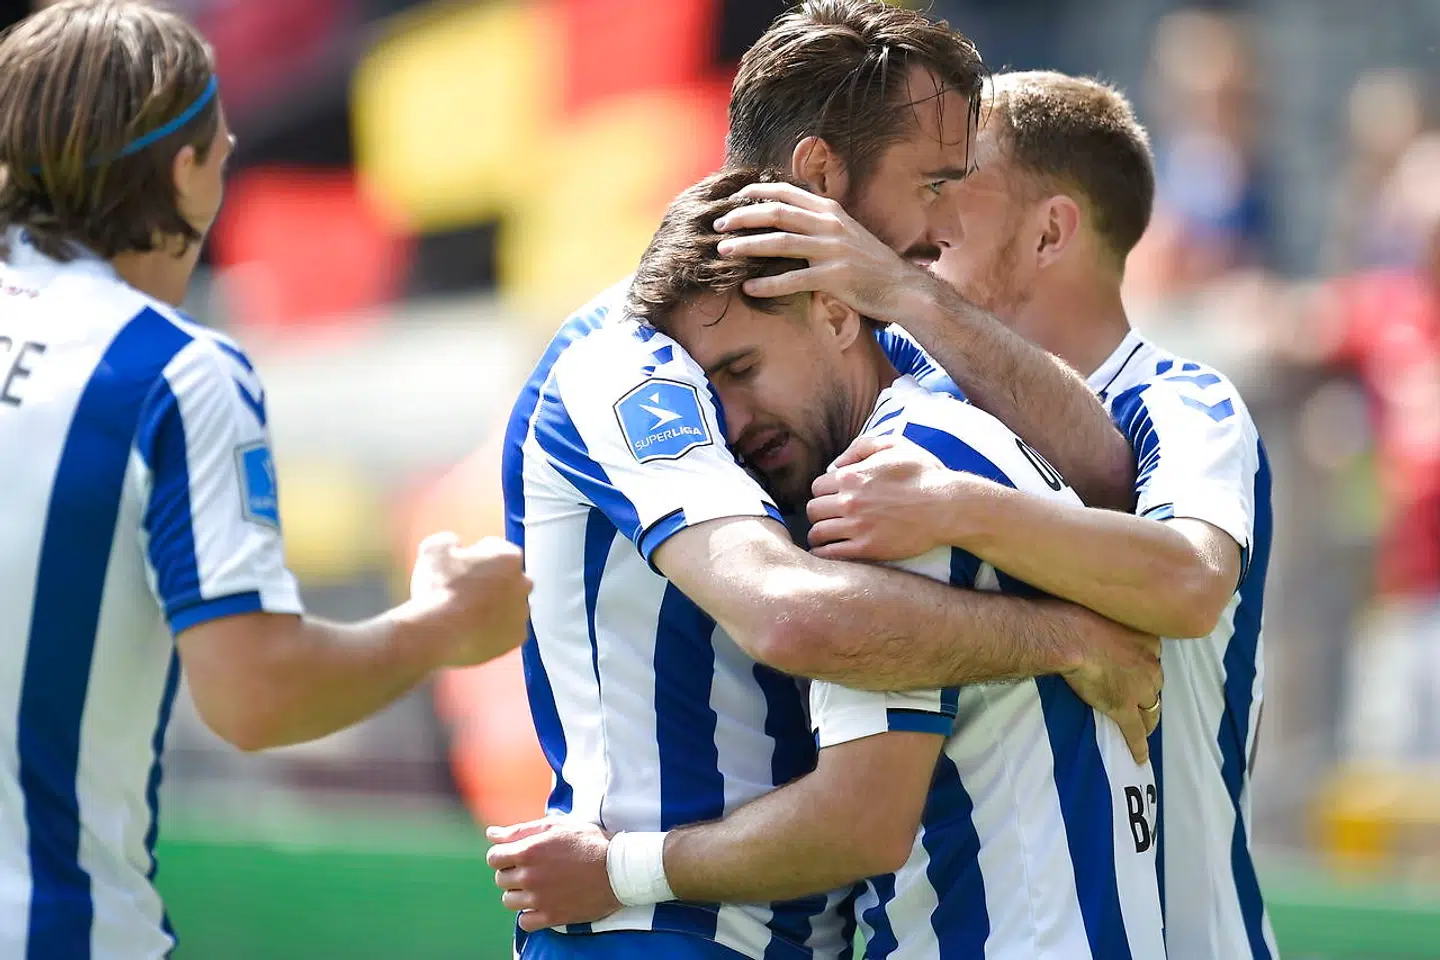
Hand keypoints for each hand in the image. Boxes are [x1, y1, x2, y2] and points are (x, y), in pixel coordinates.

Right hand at [404, 532, 531, 667]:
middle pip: (508, 577)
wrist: (438, 634)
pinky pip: (506, 630)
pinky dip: (494, 630)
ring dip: (494, 607)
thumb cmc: (438, 589)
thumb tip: (453, 543)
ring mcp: (522, 612)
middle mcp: (523, 583)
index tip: (460, 566)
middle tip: (465, 591)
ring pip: (509, 605)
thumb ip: (447, 540)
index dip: (476, 555)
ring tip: (466, 615)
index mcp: (508, 557)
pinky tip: (473, 631)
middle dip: (491, 581)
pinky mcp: (516, 638)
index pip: (496, 549)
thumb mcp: (433, 550)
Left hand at [486, 818, 619, 931]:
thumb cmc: (589, 842)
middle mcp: (529, 876)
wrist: (619, 869)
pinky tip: (542, 903)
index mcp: (528, 851)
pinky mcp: (551, 917)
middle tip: (533, 868)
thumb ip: (520, 830)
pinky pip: (524, 922)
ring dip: (519, 893)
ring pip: (509, 901)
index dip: (503, 855)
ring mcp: (539, 899)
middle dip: (512, 872)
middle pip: (501, 879)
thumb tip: (491, 834)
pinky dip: (529, 914)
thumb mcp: (555, 827)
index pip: (494, 858)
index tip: (518, 855)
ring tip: (539, 885)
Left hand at [714, 181, 933, 321]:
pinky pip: (793, 279)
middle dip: (742, 217)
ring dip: (747, 246)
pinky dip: (768, 285)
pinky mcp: (834, 277)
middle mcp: (829, 225)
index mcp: (830, 210)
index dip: (756, 192)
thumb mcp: (845, 231)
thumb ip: (818, 222)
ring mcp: (832, 250)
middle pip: (777, 213)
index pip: (786, 192)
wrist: (901, 287)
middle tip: (718, 225)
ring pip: (780, 242)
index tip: (733, 198)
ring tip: (722, 252)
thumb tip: (785, 217)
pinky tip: (748, 288)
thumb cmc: (868, 262)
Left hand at [807, 435, 964, 561]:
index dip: (825, 492)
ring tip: (828, 535)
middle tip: (830, 516)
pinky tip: (829, 551)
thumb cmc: (924, 474)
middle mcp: (849, 502)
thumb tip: (837, 463)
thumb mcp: (895, 445)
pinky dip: (825, 553)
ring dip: (820, 533)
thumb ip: (861, 447)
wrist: (947, 506)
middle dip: (820, 512)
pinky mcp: (867, 549)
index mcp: (851, 476)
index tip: (833, 498)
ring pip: (817, 533)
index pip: (817, 487)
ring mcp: (857, 527)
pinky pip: (830, 554)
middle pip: (813, 510)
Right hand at [1054, 602, 1162, 763]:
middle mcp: (1150, 664)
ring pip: (1151, 708)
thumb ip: (1107, 621)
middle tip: (1138, 697)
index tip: (1134, 666)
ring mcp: (1139, 688)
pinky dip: (1138, 745)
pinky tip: (1140, 757)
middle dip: (1148, 691)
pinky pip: (1135, 732)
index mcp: (1147, 638)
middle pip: (1154, 683)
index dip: (1143, 664)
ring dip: (1148, 718)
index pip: (1151, 656)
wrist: (1068, 636)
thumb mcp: (1100, 608)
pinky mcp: (1123, 708)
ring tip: (1144, 726)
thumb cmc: (1075, 615)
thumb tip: (1094, 621)